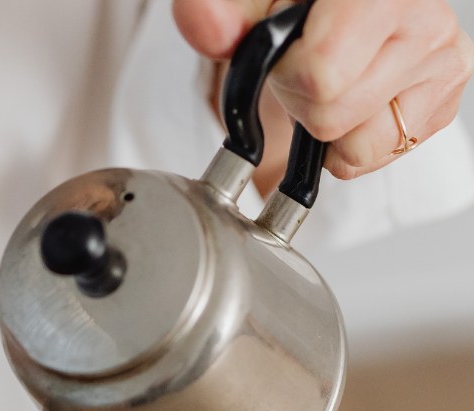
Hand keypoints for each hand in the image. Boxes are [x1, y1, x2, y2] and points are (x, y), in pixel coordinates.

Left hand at [174, 0, 473, 182]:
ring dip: (330, 126)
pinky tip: (355, 100)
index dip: (289, 76)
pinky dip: (352, 141)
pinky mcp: (442, 103)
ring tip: (336, 81)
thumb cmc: (301, 6)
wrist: (346, 8)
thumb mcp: (257, 1)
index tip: (291, 52)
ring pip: (357, 147)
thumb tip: (205, 25)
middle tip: (310, 69)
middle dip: (305, 104)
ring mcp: (442, 65)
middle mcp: (426, 22)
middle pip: (332, 118)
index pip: (322, 76)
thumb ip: (223, 13)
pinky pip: (374, 158)